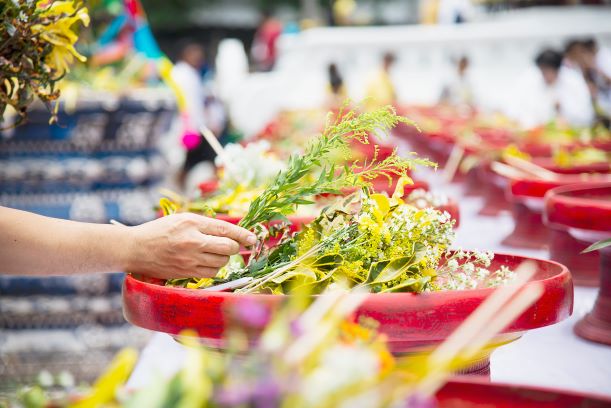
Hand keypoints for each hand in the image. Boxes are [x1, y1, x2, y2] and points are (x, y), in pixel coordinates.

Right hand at [125, 213, 255, 278]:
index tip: (253, 239)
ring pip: (222, 262)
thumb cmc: (160, 231)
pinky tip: (206, 261)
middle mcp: (193, 241)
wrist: (135, 249)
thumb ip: (206, 224)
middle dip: (234, 247)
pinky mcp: (186, 272)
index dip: (244, 235)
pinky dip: (214, 268)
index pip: (226, 229)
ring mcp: (190, 259)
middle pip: (229, 247)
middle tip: (230, 245)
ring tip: (213, 252)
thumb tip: (232, 232)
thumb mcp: (182, 219)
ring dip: (224, 258)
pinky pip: (211, 273)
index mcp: (192, 223)